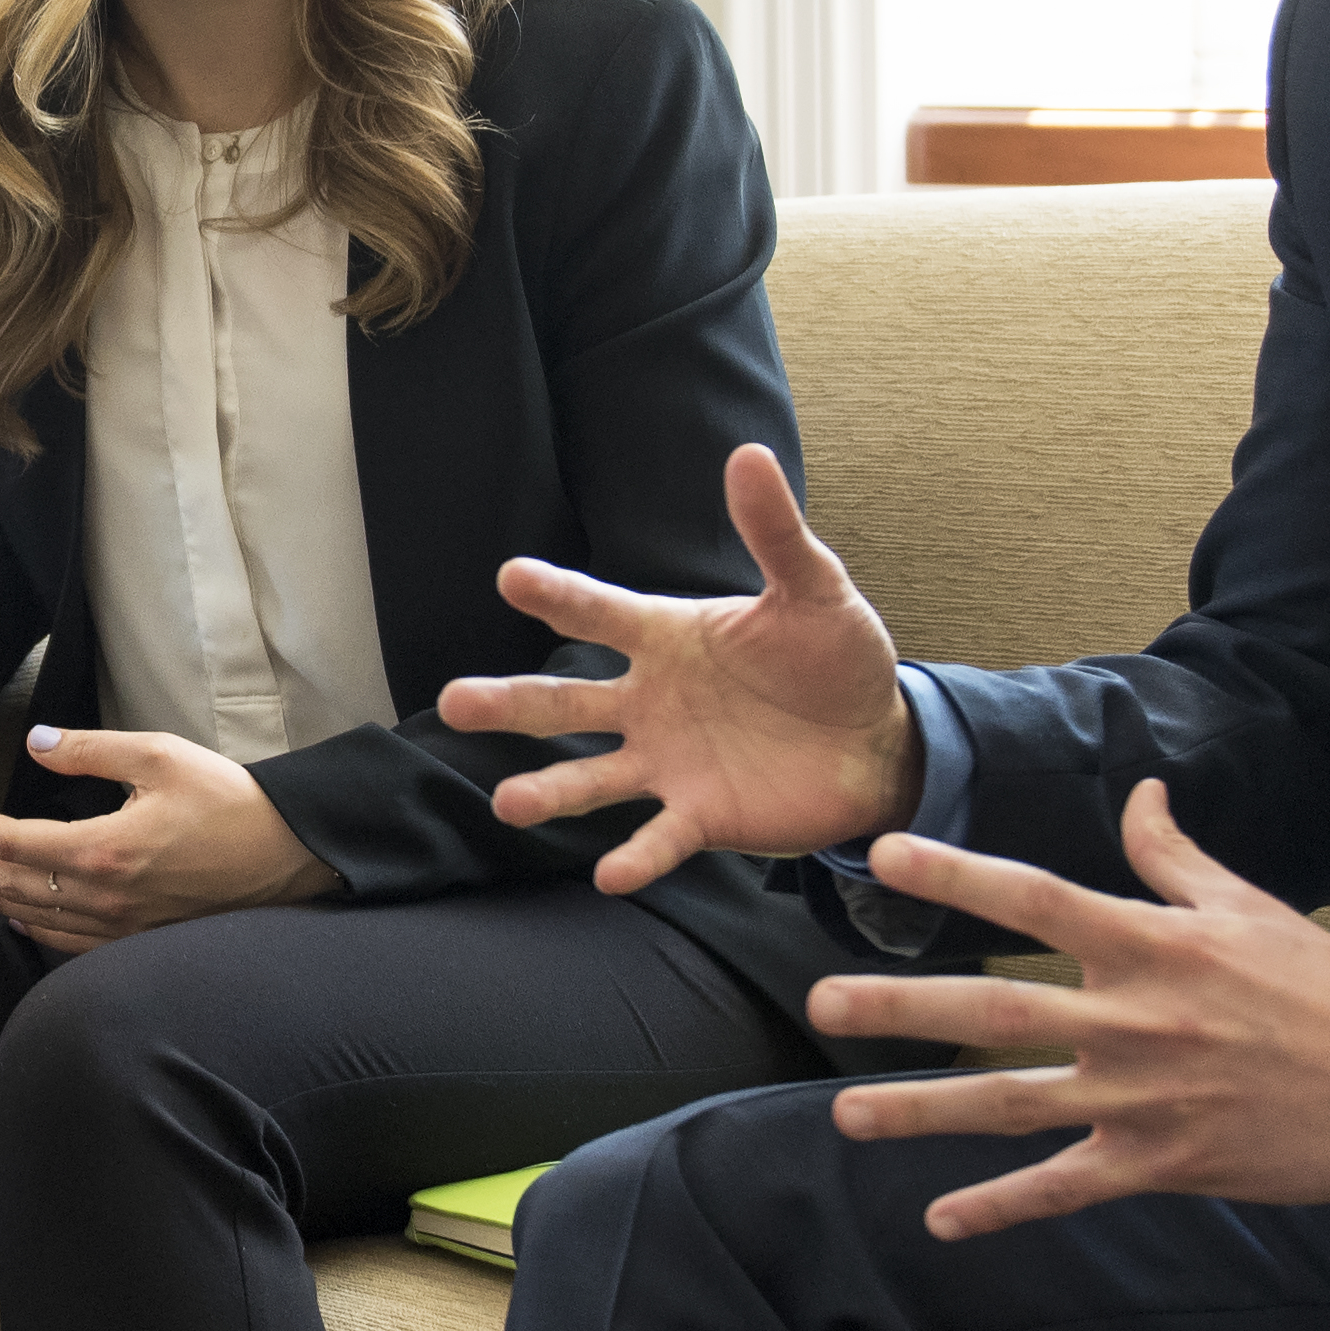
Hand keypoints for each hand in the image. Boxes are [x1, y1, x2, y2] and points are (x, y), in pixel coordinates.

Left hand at [0, 726, 335, 953]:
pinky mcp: (135, 941)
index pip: (14, 843)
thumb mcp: (160, 755)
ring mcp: (120, 927)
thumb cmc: (226, 800)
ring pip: (34, 918)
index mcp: (104, 849)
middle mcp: (105, 897)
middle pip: (13, 886)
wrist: (283, 854)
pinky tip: (16, 912)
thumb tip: (36, 741)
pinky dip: (32, 926)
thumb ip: (91, 749)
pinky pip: (67, 942)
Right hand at [436, 445, 921, 885]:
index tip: (512, 576)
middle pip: (565, 702)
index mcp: (667, 637)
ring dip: (549, 791)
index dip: (558, 595)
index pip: (600, 611)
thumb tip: (748, 455)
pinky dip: (635, 857)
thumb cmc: (837, 659)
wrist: (877, 743)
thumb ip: (775, 533)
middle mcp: (650, 701)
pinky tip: (608, 875)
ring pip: (592, 777)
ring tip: (507, 804)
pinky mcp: (701, 816)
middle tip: (453, 704)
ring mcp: (668, 762)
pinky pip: (659, 838)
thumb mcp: (814, 591)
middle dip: (508, 704)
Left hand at [813, 780, 1329, 1239]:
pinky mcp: (1163, 1164)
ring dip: (923, 1112)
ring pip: (1011, 1105)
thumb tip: (1141, 794)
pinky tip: (942, 1220)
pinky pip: (1065, 1188)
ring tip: (846, 1115)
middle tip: (819, 1005)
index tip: (885, 854)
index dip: (957, 874)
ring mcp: (1143, 1098)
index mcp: (1153, 945)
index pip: (1034, 899)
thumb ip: (1175, 859)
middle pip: (995, 1008)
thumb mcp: (1252, 907)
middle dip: (901, 1008)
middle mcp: (1134, 1019)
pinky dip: (1002, 1208)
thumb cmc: (1329, 989)